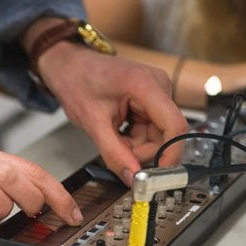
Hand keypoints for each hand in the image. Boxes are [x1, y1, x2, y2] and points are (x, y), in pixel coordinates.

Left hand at [37, 41, 188, 185]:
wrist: (70, 66)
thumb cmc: (78, 81)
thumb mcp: (93, 124)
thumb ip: (114, 154)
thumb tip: (132, 178)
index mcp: (145, 85)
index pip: (175, 125)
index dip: (170, 153)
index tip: (158, 174)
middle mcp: (158, 86)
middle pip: (165, 134)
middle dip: (142, 151)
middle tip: (118, 152)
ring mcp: (157, 93)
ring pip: (157, 136)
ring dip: (136, 145)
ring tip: (111, 136)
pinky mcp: (152, 101)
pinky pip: (151, 130)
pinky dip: (134, 138)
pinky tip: (117, 130)